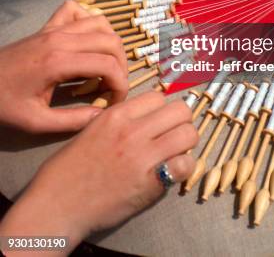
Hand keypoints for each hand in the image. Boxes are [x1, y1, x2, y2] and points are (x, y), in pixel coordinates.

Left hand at [0, 0, 128, 132]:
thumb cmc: (3, 102)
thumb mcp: (35, 121)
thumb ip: (72, 120)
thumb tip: (103, 115)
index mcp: (58, 62)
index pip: (108, 65)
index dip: (120, 84)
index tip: (115, 101)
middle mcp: (61, 39)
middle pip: (111, 41)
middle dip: (120, 66)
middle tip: (111, 87)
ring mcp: (54, 28)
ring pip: (100, 23)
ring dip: (110, 45)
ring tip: (103, 66)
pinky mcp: (48, 26)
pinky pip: (77, 11)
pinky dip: (89, 22)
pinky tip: (86, 42)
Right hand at [0, 92, 197, 253]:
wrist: (57, 204)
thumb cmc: (69, 168)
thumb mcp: (91, 129)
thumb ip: (119, 119)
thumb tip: (147, 115)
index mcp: (116, 115)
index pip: (158, 96)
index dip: (161, 109)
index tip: (158, 121)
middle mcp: (132, 131)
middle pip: (180, 110)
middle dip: (181, 121)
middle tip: (173, 134)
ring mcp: (143, 157)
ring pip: (188, 134)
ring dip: (186, 143)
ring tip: (174, 152)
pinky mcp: (151, 183)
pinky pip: (185, 164)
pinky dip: (183, 167)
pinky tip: (171, 172)